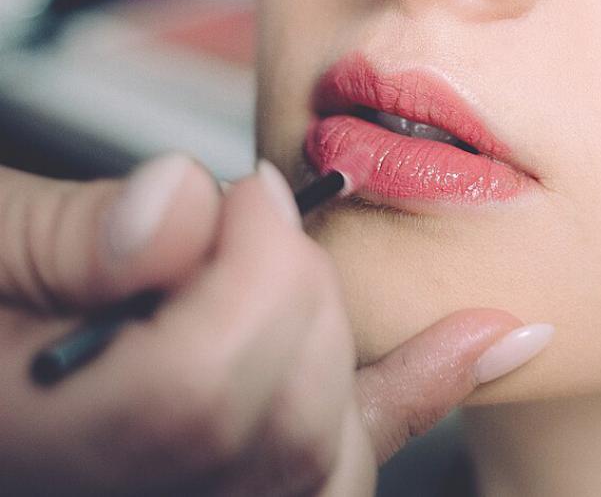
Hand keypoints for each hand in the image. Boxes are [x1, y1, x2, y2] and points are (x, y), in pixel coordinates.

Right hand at [0, 155, 546, 495]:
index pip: (202, 392)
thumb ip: (62, 234)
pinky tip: (489, 337)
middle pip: (286, 423)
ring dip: (340, 338)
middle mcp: (135, 492)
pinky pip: (353, 450)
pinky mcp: (244, 474)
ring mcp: (200, 495)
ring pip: (330, 457)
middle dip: (292, 289)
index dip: (250, 271)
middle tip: (242, 218)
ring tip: (289, 267)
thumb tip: (181, 207)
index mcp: (51, 446)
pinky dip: (422, 385)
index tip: (243, 194)